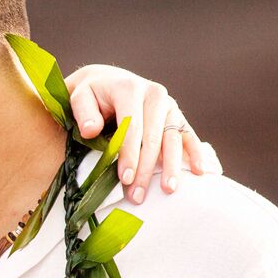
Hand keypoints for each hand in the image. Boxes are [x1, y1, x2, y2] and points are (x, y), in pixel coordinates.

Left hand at [63, 64, 223, 203]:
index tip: (125, 179)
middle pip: (154, 136)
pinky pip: (188, 135)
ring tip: (168, 190)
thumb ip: (83, 111)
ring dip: (172, 166)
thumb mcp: (80, 97)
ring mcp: (169, 105)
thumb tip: (91, 130)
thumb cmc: (92, 96)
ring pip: (173, 138)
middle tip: (138, 196)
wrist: (108, 82)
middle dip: (146, 168)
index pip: (131, 126)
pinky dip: (195, 152)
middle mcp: (154, 94)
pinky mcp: (177, 115)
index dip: (129, 154)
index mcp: (130, 88)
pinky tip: (198, 172)